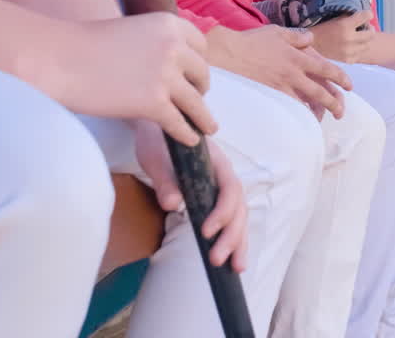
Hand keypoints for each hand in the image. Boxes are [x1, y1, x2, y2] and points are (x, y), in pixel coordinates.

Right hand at [50, 12, 213, 145]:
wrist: (60, 59)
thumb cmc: (87, 46)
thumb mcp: (133, 31)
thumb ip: (156, 44)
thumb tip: (175, 69)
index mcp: (169, 24)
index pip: (201, 46)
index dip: (199, 64)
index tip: (196, 77)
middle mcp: (174, 47)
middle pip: (202, 74)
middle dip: (200, 89)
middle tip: (195, 100)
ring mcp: (166, 76)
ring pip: (196, 103)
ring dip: (203, 118)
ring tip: (207, 128)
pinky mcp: (154, 103)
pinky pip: (179, 123)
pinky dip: (186, 134)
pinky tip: (188, 140)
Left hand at [134, 122, 247, 271]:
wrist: (160, 125)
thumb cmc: (158, 139)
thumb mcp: (155, 155)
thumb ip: (165, 178)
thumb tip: (172, 203)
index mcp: (217, 162)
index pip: (230, 189)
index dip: (222, 212)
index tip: (205, 231)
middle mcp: (226, 175)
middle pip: (239, 208)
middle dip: (232, 236)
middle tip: (217, 260)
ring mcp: (223, 187)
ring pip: (239, 216)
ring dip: (238, 241)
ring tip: (236, 268)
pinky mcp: (215, 197)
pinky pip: (230, 218)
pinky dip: (233, 237)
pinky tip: (232, 257)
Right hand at [206, 25, 351, 118]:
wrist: (229, 53)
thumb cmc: (251, 41)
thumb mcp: (277, 32)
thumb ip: (297, 37)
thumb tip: (310, 39)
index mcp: (298, 56)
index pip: (326, 69)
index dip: (341, 78)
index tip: (349, 86)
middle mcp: (294, 73)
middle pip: (321, 91)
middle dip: (335, 103)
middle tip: (342, 111)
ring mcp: (282, 86)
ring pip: (307, 103)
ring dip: (319, 112)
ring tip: (325, 118)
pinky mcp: (271, 95)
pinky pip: (290, 108)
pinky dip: (299, 114)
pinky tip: (303, 119)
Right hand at [307, 10, 374, 63]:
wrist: (308, 46)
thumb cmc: (319, 29)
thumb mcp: (332, 17)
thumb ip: (348, 15)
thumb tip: (362, 14)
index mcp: (344, 25)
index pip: (366, 16)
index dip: (367, 14)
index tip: (366, 15)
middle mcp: (349, 39)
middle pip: (371, 33)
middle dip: (368, 28)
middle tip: (363, 27)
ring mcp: (349, 51)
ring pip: (367, 45)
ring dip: (364, 40)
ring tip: (357, 38)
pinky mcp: (348, 60)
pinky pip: (360, 54)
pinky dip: (358, 50)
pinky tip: (351, 47)